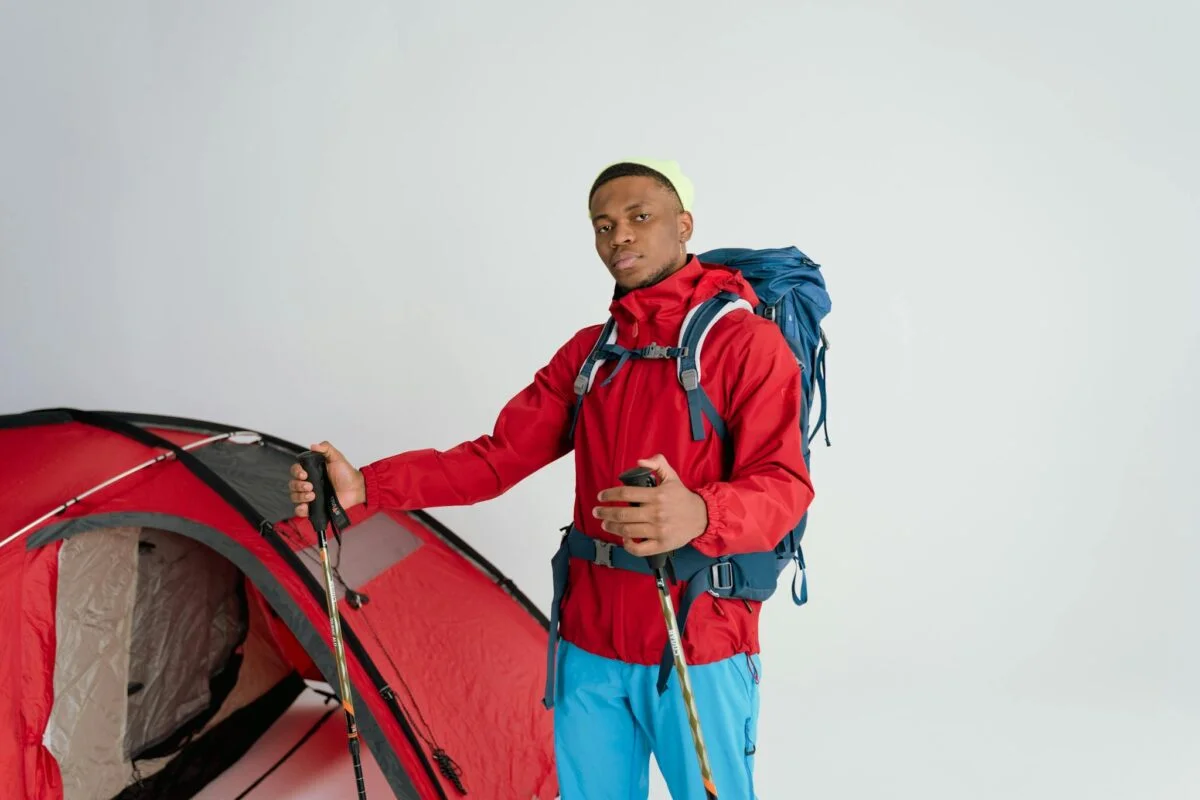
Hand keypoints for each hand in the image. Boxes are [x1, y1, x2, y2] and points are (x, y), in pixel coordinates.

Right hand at [288, 441, 366, 517]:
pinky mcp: (314, 507)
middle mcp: (309, 484)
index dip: (296, 472)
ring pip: (294, 497)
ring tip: (312, 495)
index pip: (295, 471)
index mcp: (311, 471)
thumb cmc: (346, 474)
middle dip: (298, 485)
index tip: (304, 474)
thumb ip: (326, 448)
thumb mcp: (337, 457)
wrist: (356, 490)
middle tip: (310, 486)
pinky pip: (300, 510)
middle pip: (293, 485)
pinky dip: (300, 509)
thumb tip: (313, 446)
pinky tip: (307, 506)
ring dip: (300, 496)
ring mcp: (310, 496)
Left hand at [593, 454, 708, 556]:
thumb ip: (657, 463)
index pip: (626, 493)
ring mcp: (658, 530)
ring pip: (628, 531)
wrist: (701, 516)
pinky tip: (623, 539)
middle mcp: (656, 513)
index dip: (610, 495)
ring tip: (605, 524)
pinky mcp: (661, 544)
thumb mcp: (671, 476)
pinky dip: (628, 545)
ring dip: (612, 528)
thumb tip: (639, 462)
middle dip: (605, 513)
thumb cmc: (682, 497)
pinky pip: (640, 548)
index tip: (601, 497)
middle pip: (623, 514)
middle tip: (597, 512)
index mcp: (657, 495)